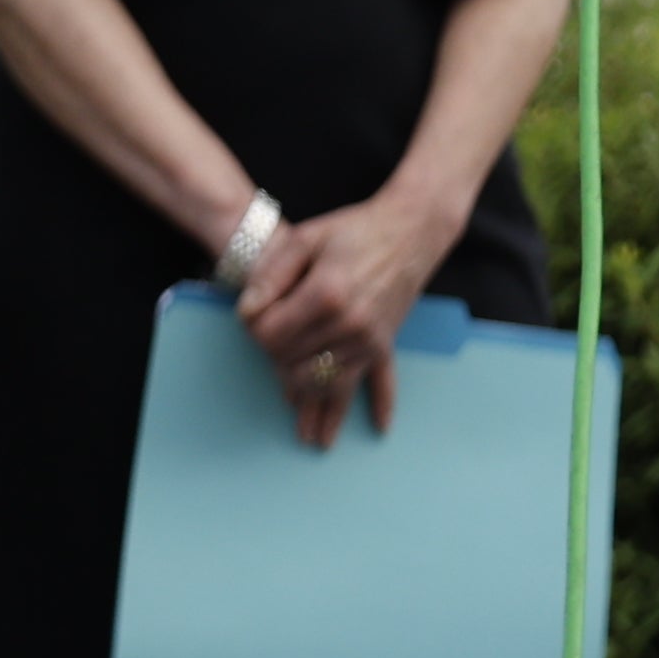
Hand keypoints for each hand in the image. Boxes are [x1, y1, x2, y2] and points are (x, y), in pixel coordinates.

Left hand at [236, 184, 465, 450]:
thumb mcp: (305, 238)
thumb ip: (270, 275)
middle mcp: (349, 325)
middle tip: (270, 344)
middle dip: (274, 359)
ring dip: (306, 399)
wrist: (411, 229)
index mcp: (325, 295)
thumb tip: (247, 316)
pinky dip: (379, 406)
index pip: (270, 335)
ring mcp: (369, 339)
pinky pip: (377, 383)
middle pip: (292, 364)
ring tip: (297, 419)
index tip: (255, 316)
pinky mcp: (384, 344)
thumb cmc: (355, 229)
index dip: (254, 328)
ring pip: (326, 385)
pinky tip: (377, 427)